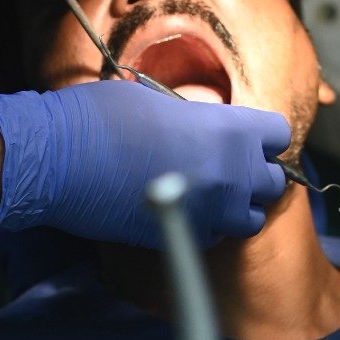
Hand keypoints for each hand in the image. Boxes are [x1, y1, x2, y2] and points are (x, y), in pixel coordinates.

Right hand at [0, 83, 289, 248]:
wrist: (61, 159)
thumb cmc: (103, 116)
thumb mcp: (158, 100)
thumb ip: (194, 118)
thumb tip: (200, 128)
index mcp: (229, 131)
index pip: (278, 135)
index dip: (261, 133)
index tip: (245, 134)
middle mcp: (230, 176)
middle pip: (272, 182)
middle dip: (254, 172)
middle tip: (225, 162)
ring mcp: (208, 213)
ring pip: (250, 218)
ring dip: (236, 204)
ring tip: (207, 188)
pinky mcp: (181, 240)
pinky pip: (213, 236)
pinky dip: (206, 224)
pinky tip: (180, 205)